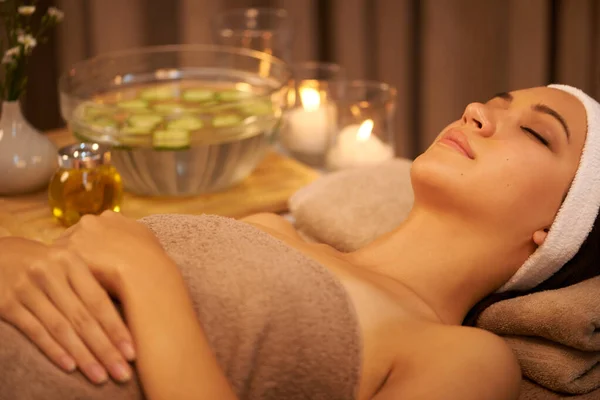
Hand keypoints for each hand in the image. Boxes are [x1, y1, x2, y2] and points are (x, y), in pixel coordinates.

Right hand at [0, 237, 134, 383]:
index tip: (132, 351)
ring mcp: (27, 289)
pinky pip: (34, 331)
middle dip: (105, 348)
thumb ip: (88, 286)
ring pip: (61, 328)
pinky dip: (54, 350)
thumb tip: (121, 321)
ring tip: (100, 376)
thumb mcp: (66, 264)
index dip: (116, 328)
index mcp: (71, 261)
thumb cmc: (43, 263)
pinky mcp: (7, 304)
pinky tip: (70, 366)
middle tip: (121, 372)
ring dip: (83, 355)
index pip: (99, 301)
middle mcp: (50, 273)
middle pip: (83, 318)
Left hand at [56, 210, 173, 296]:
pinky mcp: (63, 254)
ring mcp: (75, 236)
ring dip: (67, 264)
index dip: (94, 244)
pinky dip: (62, 275)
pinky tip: (72, 287)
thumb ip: (130, 233)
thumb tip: (128, 240)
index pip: (94, 228)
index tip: (98, 258)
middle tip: (86, 271)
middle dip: (79, 251)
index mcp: (110, 216)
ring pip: (63, 251)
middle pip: (75, 236)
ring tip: (77, 282)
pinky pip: (56, 265)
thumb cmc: (150, 258)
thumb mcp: (146, 237)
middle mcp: (90, 221)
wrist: (143, 273)